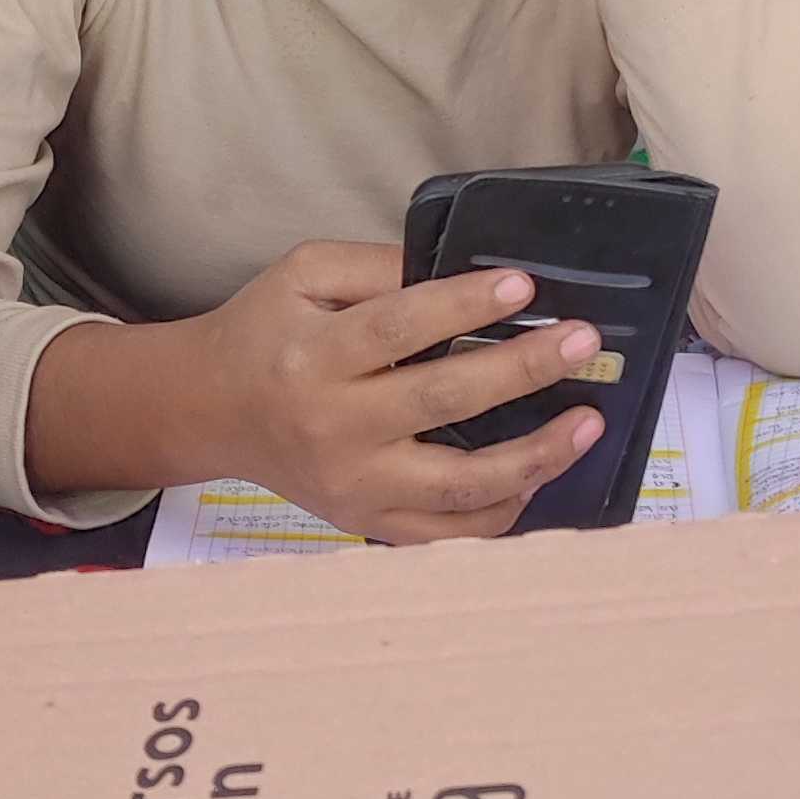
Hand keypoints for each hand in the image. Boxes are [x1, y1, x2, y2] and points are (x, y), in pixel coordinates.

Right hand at [192, 242, 605, 542]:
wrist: (212, 411)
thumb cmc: (266, 332)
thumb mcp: (302, 275)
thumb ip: (377, 266)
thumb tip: (465, 271)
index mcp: (313, 358)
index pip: (399, 329)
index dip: (465, 305)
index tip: (524, 286)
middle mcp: (334, 428)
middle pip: (442, 402)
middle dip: (522, 370)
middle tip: (582, 342)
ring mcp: (354, 486)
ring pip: (459, 485)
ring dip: (535, 457)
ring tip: (587, 423)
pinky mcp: (367, 522)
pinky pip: (449, 532)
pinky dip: (503, 510)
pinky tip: (540, 474)